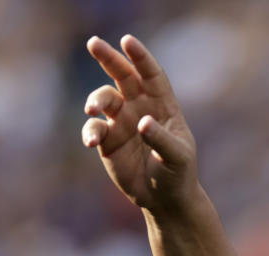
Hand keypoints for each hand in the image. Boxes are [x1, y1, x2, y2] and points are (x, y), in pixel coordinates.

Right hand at [82, 35, 197, 212]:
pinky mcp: (107, 141)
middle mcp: (140, 108)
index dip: (140, 58)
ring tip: (92, 108)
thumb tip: (142, 123)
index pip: (151, 75)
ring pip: (104, 99)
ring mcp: (122, 123)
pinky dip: (90, 131)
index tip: (127, 41)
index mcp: (163, 106)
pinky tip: (91, 141)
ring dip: (96, 99)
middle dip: (109, 59)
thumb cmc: (178, 174)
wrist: (165, 200)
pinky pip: (94, 129)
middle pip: (122, 76)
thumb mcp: (177, 157)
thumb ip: (161, 139)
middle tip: (93, 43)